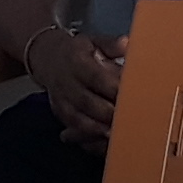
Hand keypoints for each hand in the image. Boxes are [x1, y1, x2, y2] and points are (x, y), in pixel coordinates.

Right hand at [23, 25, 122, 146]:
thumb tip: (126, 44)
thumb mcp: (94, 42)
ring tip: (120, 134)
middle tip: (132, 120)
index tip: (134, 96)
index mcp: (77, 62)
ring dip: (100, 129)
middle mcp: (66, 83)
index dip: (114, 89)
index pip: (97, 78)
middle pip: (89, 103)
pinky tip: (105, 140)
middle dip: (110, 114)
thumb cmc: (79, 52)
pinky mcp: (60, 113)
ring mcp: (61, 101)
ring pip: (80, 120)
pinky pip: (74, 128)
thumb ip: (111, 45)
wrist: (49, 59)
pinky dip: (90, 136)